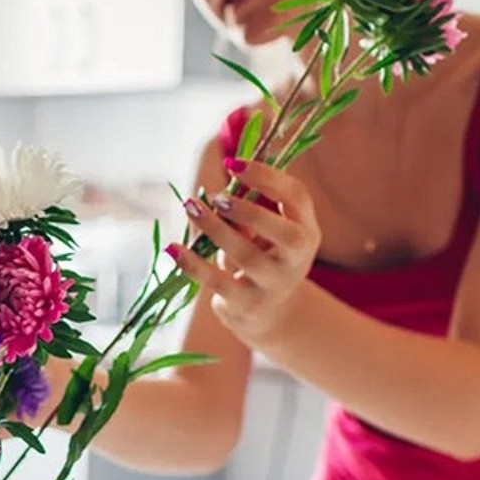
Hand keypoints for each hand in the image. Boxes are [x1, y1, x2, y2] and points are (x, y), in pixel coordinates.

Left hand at [169, 159, 320, 345]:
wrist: (271, 314)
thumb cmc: (265, 259)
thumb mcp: (268, 234)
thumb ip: (249, 211)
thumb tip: (213, 188)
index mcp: (306, 229)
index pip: (296, 196)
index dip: (267, 177)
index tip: (232, 164)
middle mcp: (297, 258)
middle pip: (282, 231)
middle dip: (248, 210)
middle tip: (217, 197)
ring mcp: (273, 284)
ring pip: (245, 255)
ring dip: (215, 228)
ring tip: (191, 206)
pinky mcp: (246, 304)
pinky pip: (216, 281)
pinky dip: (192, 263)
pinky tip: (173, 248)